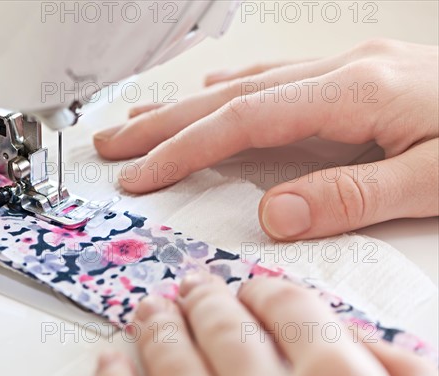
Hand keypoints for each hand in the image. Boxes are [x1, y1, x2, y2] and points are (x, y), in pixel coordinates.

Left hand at [91, 275, 437, 375]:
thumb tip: (367, 340)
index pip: (295, 312)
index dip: (269, 295)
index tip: (252, 289)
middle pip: (228, 331)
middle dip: (205, 304)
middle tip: (189, 288)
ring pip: (175, 364)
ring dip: (157, 330)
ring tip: (147, 311)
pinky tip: (110, 363)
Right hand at [93, 39, 438, 239]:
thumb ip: (353, 194)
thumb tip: (276, 213)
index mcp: (354, 92)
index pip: (243, 122)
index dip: (183, 149)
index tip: (140, 175)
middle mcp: (341, 72)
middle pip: (228, 97)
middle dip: (162, 123)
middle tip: (111, 141)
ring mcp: (346, 70)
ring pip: (245, 85)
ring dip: (186, 107)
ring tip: (141, 120)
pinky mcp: (355, 78)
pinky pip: (275, 80)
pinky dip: (232, 93)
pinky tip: (214, 96)